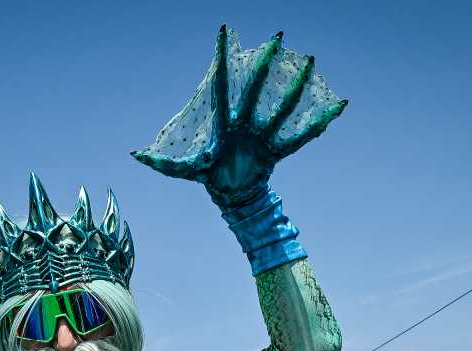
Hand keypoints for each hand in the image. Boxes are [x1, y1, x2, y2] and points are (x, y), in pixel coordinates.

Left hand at [133, 26, 345, 207]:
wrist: (233, 197)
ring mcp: (262, 135)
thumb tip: (134, 155)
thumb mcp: (184, 171)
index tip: (224, 32)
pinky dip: (319, 123)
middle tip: (277, 37)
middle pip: (255, 88)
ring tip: (310, 62)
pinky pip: (301, 137)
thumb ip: (161, 163)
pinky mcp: (276, 151)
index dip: (222, 60)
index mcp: (223, 124)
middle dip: (265, 64)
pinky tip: (338, 106)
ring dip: (295, 87)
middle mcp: (245, 123)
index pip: (221, 86)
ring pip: (281, 107)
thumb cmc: (209, 179)